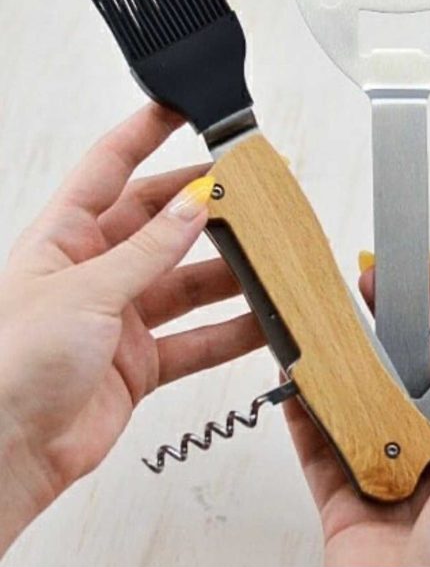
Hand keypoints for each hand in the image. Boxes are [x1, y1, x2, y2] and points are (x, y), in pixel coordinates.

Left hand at [0, 104, 262, 553]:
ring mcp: (120, 317)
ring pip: (187, 283)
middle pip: (161, 224)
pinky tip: (258, 324)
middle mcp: (95, 271)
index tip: (181, 108)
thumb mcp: (84, 290)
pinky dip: (229, 334)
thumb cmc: (9, 366)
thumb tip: (194, 206)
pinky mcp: (140, 361)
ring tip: (266, 262)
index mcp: (65, 238)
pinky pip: (196, 340)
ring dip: (228, 276)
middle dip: (204, 209)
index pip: (109, 167)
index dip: (144, 133)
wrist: (3, 458)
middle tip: (247, 196)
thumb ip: (149, 249)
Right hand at [284, 255, 429, 566]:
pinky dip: (304, 409)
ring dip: (343, 357)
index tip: (424, 270)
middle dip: (386, 320)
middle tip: (366, 282)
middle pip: (404, 367)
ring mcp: (382, 467)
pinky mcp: (340, 492)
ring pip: (359, 397)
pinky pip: (317, 442)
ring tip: (330, 314)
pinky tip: (296, 373)